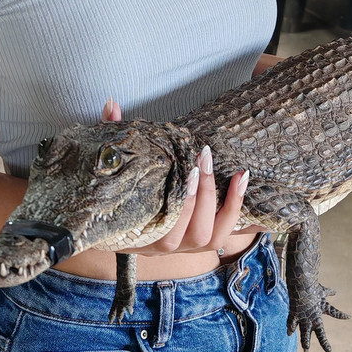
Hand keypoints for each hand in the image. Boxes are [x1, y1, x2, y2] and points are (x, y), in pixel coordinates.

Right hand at [102, 99, 248, 256]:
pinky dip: (234, 208)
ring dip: (216, 202)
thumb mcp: (115, 163)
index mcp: (133, 233)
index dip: (176, 205)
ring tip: (221, 169)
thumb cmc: (120, 187)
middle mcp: (157, 246)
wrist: (120, 218)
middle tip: (201, 158)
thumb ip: (111, 133)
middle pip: (182, 235)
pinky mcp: (201, 243)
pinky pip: (222, 234)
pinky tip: (240, 179)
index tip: (186, 171)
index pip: (155, 231)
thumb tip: (112, 104)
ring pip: (204, 237)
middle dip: (197, 196)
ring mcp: (181, 247)